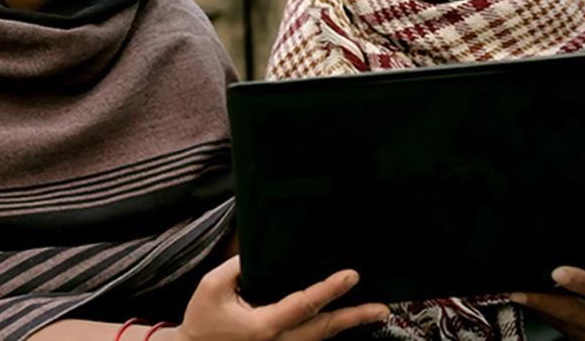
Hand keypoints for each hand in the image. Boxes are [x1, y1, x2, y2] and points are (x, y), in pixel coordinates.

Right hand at [171, 256, 388, 339]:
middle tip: (382, 307)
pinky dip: (329, 328)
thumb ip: (238, 266)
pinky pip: (310, 339)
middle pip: (325, 329)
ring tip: (373, 311)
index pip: (305, 304)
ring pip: (321, 338)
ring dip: (348, 324)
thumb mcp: (212, 285)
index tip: (351, 275)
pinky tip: (342, 318)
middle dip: (355, 317)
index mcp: (265, 325)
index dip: (330, 289)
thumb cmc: (202, 319)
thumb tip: (260, 252)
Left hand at [511, 251, 584, 340]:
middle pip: (575, 314)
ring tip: (520, 293)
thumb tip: (580, 247)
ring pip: (566, 326)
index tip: (556, 272)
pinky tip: (539, 306)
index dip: (578, 281)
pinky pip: (567, 333)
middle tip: (517, 292)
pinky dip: (552, 319)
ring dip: (542, 309)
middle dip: (542, 302)